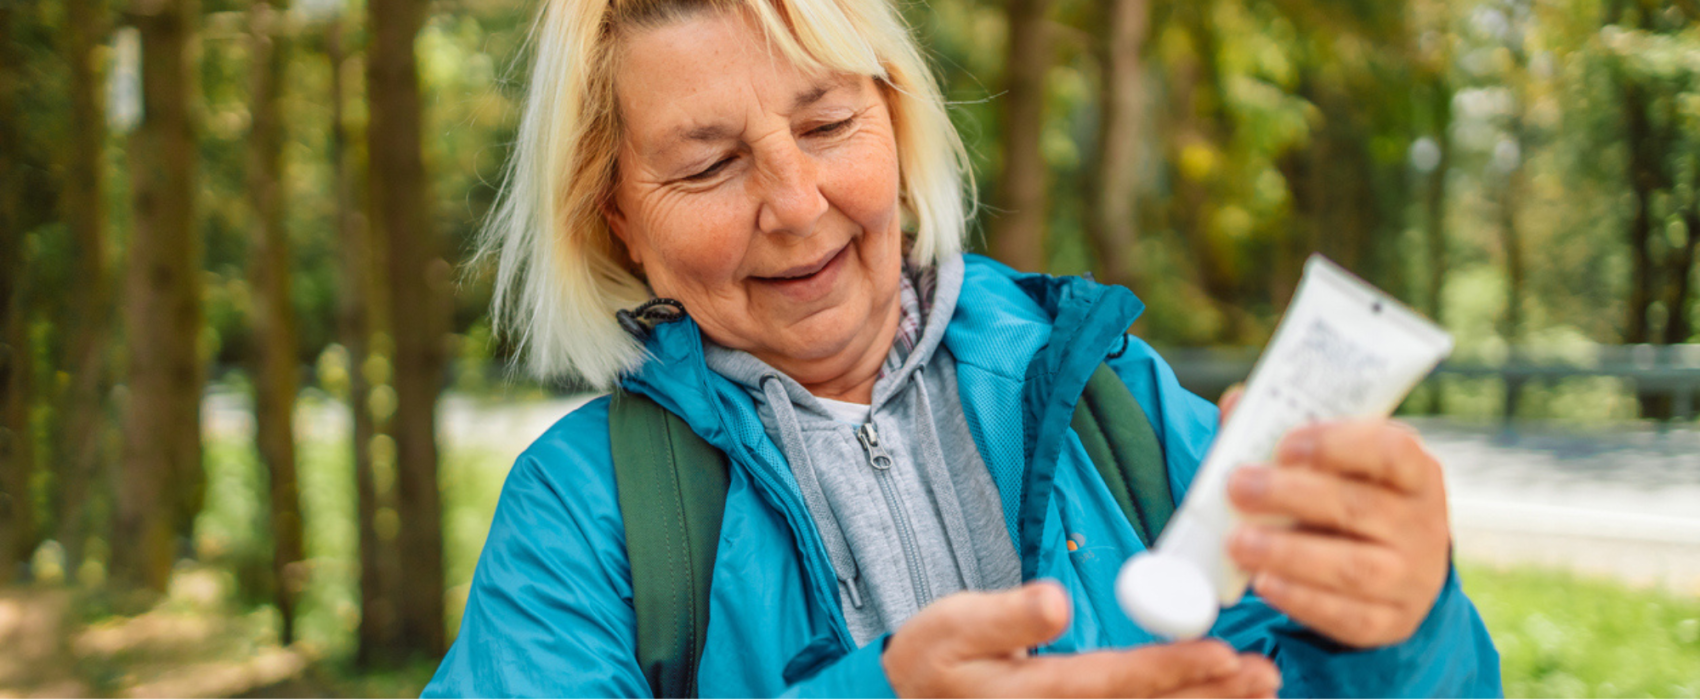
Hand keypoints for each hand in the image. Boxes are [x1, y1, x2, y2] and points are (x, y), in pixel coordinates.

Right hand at [882, 581, 1280, 697]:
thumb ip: (1004, 615)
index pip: (1115, 683)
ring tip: (1259, 686)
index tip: (1222, 653)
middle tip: (1265, 674)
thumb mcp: (952, 626)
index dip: (1171, 670)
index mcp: (1036, 694)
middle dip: (1211, 695)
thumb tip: (1056, 602)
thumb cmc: (934, 659)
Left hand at [1224, 417, 1450, 648]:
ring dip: (1288, 553)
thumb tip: (1236, 404)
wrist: (1393, 570)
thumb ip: (1286, 435)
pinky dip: (1301, 600)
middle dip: (1291, 496)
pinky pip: (1346, 616)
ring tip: (1237, 542)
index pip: (1391, 451)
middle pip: (1358, 508)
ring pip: (1352, 568)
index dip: (1337, 445)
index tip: (1285, 446)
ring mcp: (1412, 578)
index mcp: (1416, 473)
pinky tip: (1263, 582)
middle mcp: (1423, 525)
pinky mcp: (1391, 622)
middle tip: (1238, 487)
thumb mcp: (1335, 466)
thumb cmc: (1351, 499)